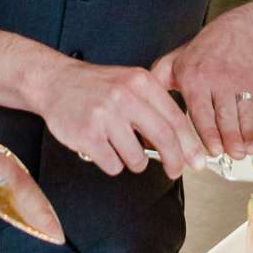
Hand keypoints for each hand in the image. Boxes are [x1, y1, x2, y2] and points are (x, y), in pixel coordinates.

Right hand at [34, 55, 203, 179]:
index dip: (189, 143)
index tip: (196, 159)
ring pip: (137, 158)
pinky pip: (113, 165)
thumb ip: (155, 107)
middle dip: (174, 161)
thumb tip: (181, 143)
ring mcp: (105, 116)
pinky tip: (102, 148)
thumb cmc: (96, 87)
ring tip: (121, 148)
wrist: (55, 81)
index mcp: (140, 82)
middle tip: (175, 171)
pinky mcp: (88, 135)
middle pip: (163, 138)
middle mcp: (124, 96)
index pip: (175, 118)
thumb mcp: (130, 84)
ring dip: (134, 162)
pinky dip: (111, 163)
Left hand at [153, 19, 252, 162]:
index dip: (209, 134)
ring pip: (245, 115)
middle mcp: (219, 80)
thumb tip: (144, 115)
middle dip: (231, 139)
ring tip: (245, 152)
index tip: (213, 151)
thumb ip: (157, 86)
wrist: (238, 33)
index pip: (201, 111)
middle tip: (232, 155)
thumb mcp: (173, 63)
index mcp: (194, 78)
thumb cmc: (202, 54)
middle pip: (226, 116)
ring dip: (247, 137)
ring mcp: (243, 82)